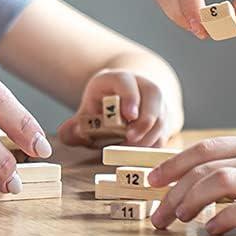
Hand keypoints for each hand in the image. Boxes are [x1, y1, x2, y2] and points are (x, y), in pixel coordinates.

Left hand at [55, 68, 177, 149]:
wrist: (126, 100)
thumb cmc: (102, 108)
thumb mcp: (87, 113)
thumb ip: (75, 126)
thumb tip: (69, 134)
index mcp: (119, 79)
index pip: (127, 82)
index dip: (129, 97)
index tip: (128, 116)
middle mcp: (142, 85)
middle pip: (153, 96)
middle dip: (144, 120)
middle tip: (131, 140)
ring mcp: (157, 101)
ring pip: (162, 116)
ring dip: (149, 136)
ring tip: (132, 151)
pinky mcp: (166, 118)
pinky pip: (166, 132)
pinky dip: (156, 145)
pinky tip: (142, 156)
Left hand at [146, 131, 235, 235]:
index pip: (209, 149)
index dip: (176, 163)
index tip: (154, 179)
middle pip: (203, 167)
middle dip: (171, 191)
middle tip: (155, 216)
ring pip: (217, 183)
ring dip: (189, 203)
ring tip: (175, 223)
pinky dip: (224, 221)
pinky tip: (212, 233)